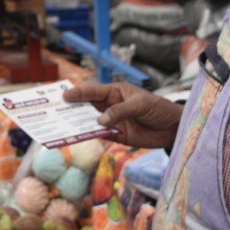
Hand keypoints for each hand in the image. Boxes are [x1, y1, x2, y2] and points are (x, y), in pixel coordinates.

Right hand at [63, 82, 183, 150]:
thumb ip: (120, 111)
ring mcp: (113, 121)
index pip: (94, 91)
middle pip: (87, 106)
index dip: (78, 93)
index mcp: (115, 91)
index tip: (64, 96)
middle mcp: (110, 105)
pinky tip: (80, 138)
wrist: (173, 128)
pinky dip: (90, 136)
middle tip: (55, 111)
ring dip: (78, 124)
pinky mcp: (117, 136)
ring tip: (62, 126)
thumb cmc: (159, 108)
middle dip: (72, 108)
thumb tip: (100, 121)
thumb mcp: (141, 105)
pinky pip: (100, 135)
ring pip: (91, 122)